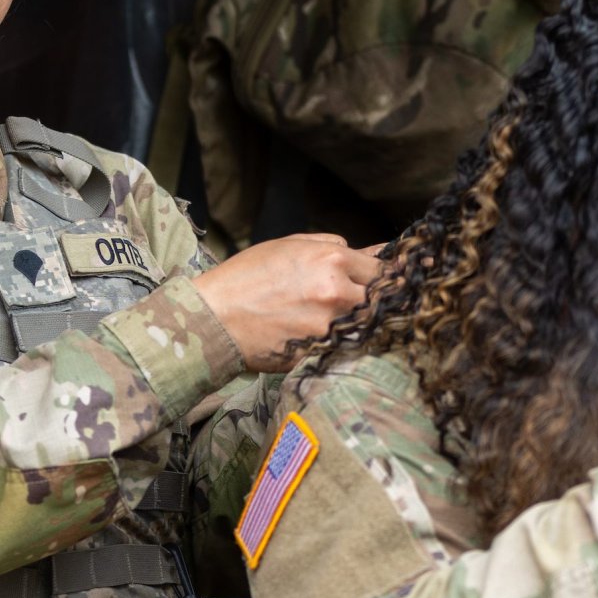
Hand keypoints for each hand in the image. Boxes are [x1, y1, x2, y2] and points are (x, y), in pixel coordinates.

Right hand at [191, 233, 381, 371]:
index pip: (381, 268)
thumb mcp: (288, 246)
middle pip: (380, 298)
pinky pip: (344, 345)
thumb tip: (368, 250)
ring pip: (365, 324)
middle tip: (364, 300)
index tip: (381, 280)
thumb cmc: (246, 277)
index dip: (383, 274)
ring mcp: (330, 326)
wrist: (214, 318)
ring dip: (359, 321)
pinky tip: (321, 335)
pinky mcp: (320, 352)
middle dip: (375, 298)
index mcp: (331, 260)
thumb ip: (331, 245)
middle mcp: (337, 292)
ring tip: (337, 318)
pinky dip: (340, 340)